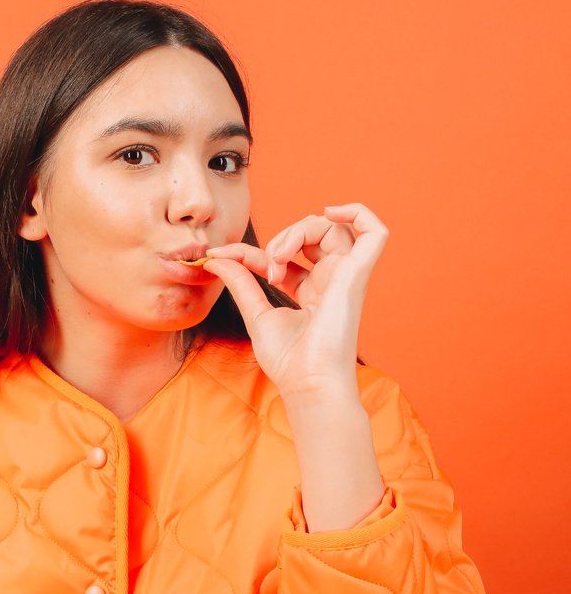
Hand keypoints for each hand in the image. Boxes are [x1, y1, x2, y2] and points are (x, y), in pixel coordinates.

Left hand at [203, 203, 388, 398]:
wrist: (307, 381)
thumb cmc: (289, 360)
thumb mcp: (256, 313)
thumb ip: (241, 282)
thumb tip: (217, 258)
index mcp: (312, 291)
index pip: (282, 256)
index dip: (249, 251)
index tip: (219, 255)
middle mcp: (332, 280)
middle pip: (313, 234)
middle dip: (282, 237)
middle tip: (266, 265)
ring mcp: (346, 276)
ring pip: (334, 227)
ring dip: (299, 230)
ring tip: (279, 256)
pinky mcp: (357, 274)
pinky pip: (376, 232)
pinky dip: (358, 212)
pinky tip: (330, 212)